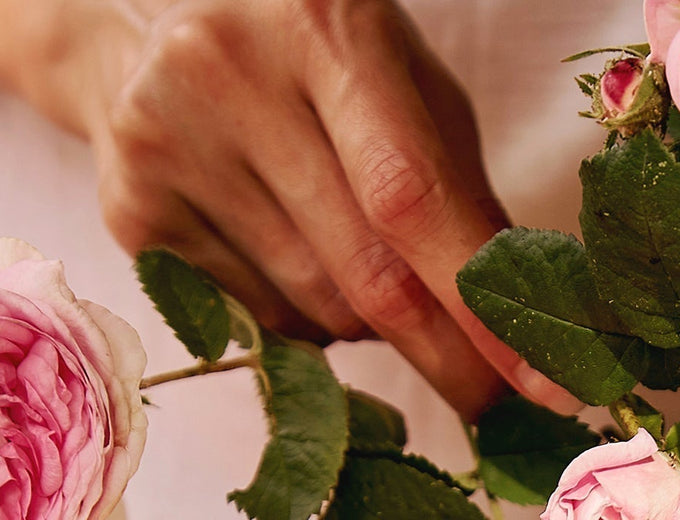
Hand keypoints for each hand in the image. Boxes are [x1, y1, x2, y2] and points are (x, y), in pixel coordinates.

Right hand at [0, 0, 580, 419]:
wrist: (150, 29)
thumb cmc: (312, 54)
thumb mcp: (404, 83)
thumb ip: (457, 186)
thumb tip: (508, 313)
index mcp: (324, 31)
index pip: (411, 197)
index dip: (481, 303)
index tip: (543, 379)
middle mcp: (231, 83)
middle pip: (362, 275)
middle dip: (443, 355)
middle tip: (489, 396)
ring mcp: (168, 150)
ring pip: (314, 309)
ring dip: (372, 322)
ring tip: (368, 265)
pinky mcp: (131, 212)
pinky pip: (259, 321)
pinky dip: (308, 317)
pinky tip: (300, 258)